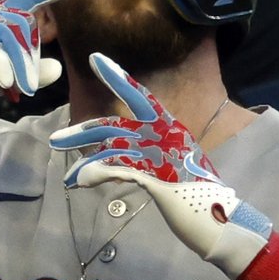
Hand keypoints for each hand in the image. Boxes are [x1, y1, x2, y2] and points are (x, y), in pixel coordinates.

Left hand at [48, 53, 271, 279]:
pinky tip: (83, 181)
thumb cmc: (198, 196)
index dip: (118, 77)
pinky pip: (121, 169)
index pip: (141, 96)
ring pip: (114, 149)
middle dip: (83, 133)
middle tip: (56, 140)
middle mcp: (166, 135)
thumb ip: (148, 156)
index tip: (96, 59)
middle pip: (116, 126)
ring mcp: (163, 155)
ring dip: (86, 162)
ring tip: (68, 178)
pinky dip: (99, 173)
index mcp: (171, 129)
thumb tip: (117, 158)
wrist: (222, 220)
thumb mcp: (172, 167)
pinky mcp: (158, 177)